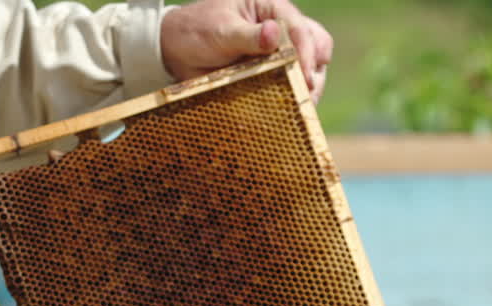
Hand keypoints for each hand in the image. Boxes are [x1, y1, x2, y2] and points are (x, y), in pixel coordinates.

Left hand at [160, 0, 333, 102]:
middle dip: (315, 70)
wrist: (175, 51)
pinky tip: (291, 110)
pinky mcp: (272, 73)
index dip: (307, 52)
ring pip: (309, 66)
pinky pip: (290, 84)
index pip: (300, 28)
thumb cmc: (197, 30)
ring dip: (309, 86)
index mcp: (272, 9)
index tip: (304, 76)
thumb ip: (247, 35)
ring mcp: (279, 53)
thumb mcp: (220, 30)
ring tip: (303, 105)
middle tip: (307, 93)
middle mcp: (282, 29)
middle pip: (316, 45)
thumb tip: (274, 33)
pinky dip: (293, 96)